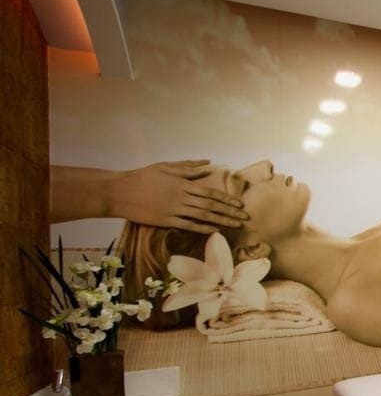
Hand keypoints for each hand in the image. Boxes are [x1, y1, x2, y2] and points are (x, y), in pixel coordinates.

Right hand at [109, 160, 247, 233]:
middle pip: (211, 205)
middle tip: (245, 217)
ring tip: (235, 225)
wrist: (119, 192)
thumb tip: (209, 164)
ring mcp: (173, 210)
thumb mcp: (166, 167)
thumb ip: (188, 167)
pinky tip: (215, 231)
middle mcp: (181, 197)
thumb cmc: (143, 176)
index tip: (240, 205)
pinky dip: (202, 228)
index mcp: (183, 183)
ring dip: (221, 221)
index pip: (211, 192)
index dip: (227, 199)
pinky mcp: (165, 221)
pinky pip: (188, 226)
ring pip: (203, 216)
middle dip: (230, 212)